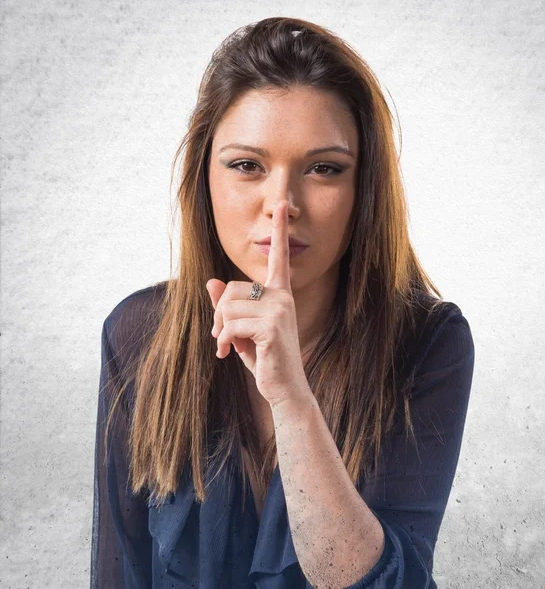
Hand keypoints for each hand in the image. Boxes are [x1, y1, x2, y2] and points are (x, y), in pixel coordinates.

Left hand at [206, 200, 310, 405]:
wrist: (284, 389)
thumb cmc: (264, 358)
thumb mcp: (241, 329)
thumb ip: (228, 307)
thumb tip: (212, 282)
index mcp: (279, 293)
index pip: (279, 257)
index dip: (280, 230)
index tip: (280, 205)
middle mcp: (282, 296)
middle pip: (231, 288)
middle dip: (219, 314)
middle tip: (221, 337)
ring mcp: (279, 309)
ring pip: (228, 306)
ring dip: (221, 330)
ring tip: (230, 346)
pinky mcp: (272, 325)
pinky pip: (231, 324)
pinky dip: (224, 341)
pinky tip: (230, 353)